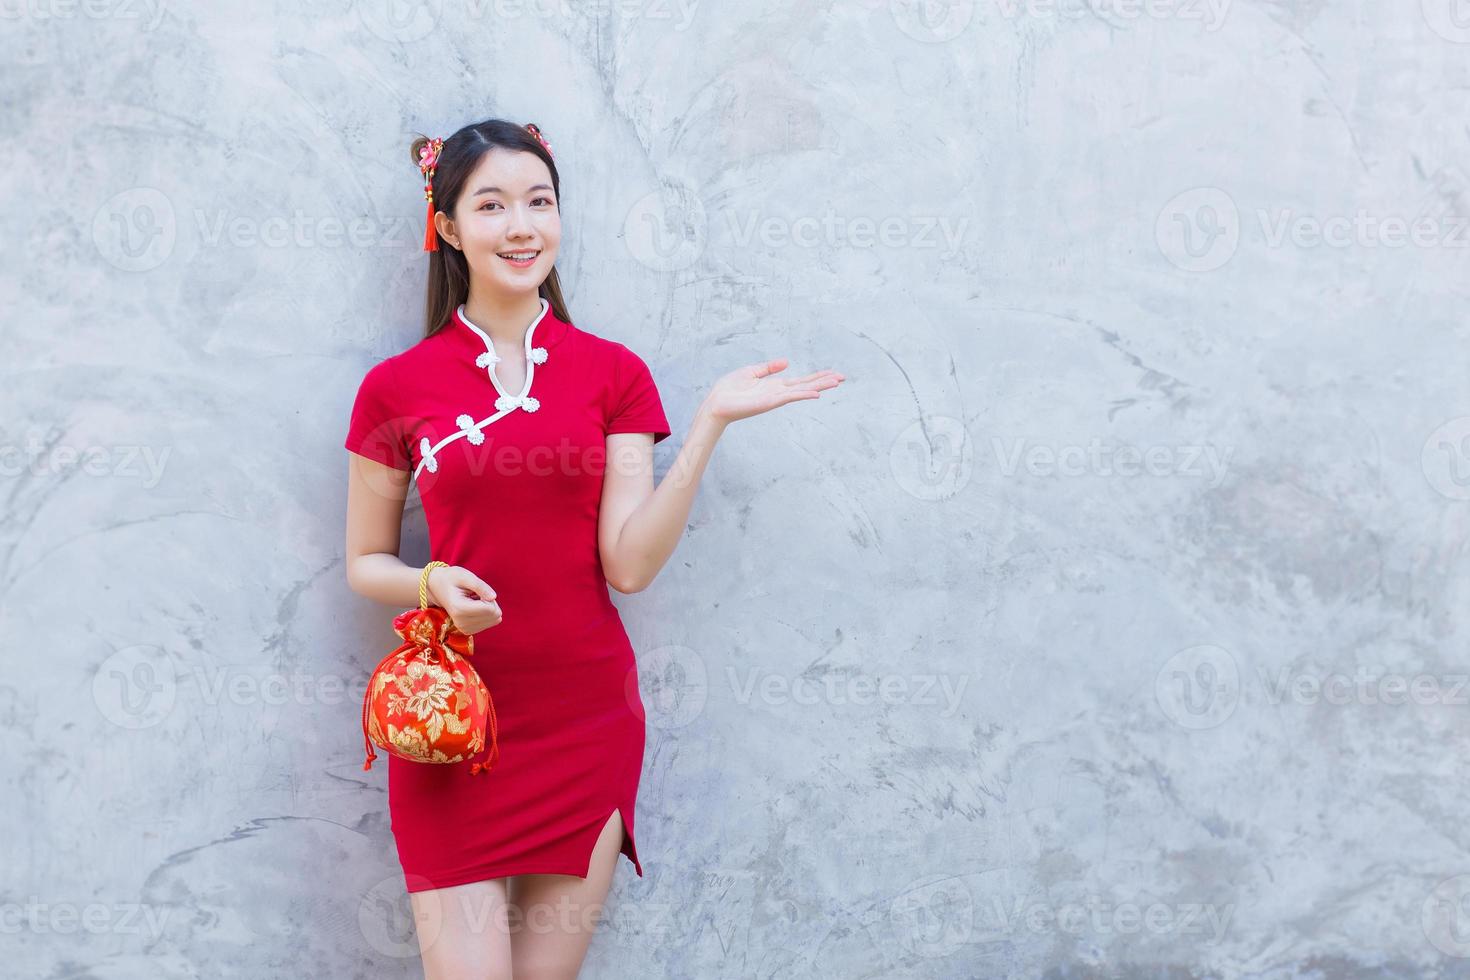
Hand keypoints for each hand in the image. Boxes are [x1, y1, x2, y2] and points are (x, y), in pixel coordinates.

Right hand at [426, 564, 502, 634]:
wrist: (437, 587)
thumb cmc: (451, 579)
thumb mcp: (465, 576)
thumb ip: (480, 586)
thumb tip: (493, 597)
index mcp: (460, 609)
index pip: (490, 609)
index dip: (489, 596)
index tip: (477, 591)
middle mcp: (461, 623)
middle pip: (494, 615)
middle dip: (490, 602)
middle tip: (475, 595)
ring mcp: (464, 629)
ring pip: (494, 620)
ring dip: (487, 607)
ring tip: (473, 600)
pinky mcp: (468, 631)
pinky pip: (489, 623)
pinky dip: (484, 613)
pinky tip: (473, 607)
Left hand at [699, 358, 844, 424]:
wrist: (716, 403)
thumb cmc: (729, 389)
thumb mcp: (751, 372)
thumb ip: (769, 368)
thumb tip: (786, 362)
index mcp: (775, 385)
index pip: (801, 381)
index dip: (817, 376)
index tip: (833, 373)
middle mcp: (779, 392)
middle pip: (807, 385)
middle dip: (824, 381)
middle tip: (843, 377)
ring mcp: (776, 398)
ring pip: (803, 390)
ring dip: (820, 386)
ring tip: (837, 382)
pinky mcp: (770, 402)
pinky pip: (790, 397)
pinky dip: (803, 395)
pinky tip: (816, 394)